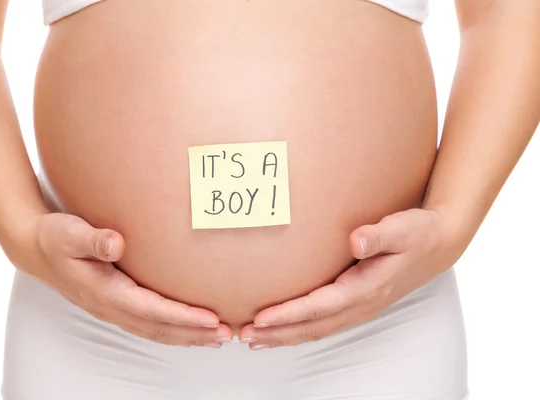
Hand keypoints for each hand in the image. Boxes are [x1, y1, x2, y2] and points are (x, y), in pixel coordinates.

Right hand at [7, 212, 232, 347]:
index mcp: (104, 292)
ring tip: (218, 338)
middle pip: (159, 328)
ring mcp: (113, 310)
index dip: (182, 317)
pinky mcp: (117, 305)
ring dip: (188, 336)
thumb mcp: (68, 233)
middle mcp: (111, 307)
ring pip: (156, 331)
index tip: (211, 318)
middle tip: (227, 334)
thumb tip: (115, 243)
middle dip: (194, 333)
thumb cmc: (55, 238)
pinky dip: (174, 331)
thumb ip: (92, 239)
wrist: (36, 249)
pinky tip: (192, 330)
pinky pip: (149, 325)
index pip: (151, 310)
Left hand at [239, 208, 465, 349]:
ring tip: (254, 340)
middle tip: (243, 336)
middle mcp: (361, 304)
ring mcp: (360, 308)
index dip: (289, 315)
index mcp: (367, 288)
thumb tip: (356, 241)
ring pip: (317, 330)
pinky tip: (281, 330)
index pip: (320, 306)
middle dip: (277, 333)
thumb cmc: (418, 233)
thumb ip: (380, 234)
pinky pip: (323, 324)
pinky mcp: (357, 305)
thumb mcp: (404, 228)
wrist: (438, 245)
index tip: (260, 318)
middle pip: (313, 326)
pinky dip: (299, 331)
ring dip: (284, 337)